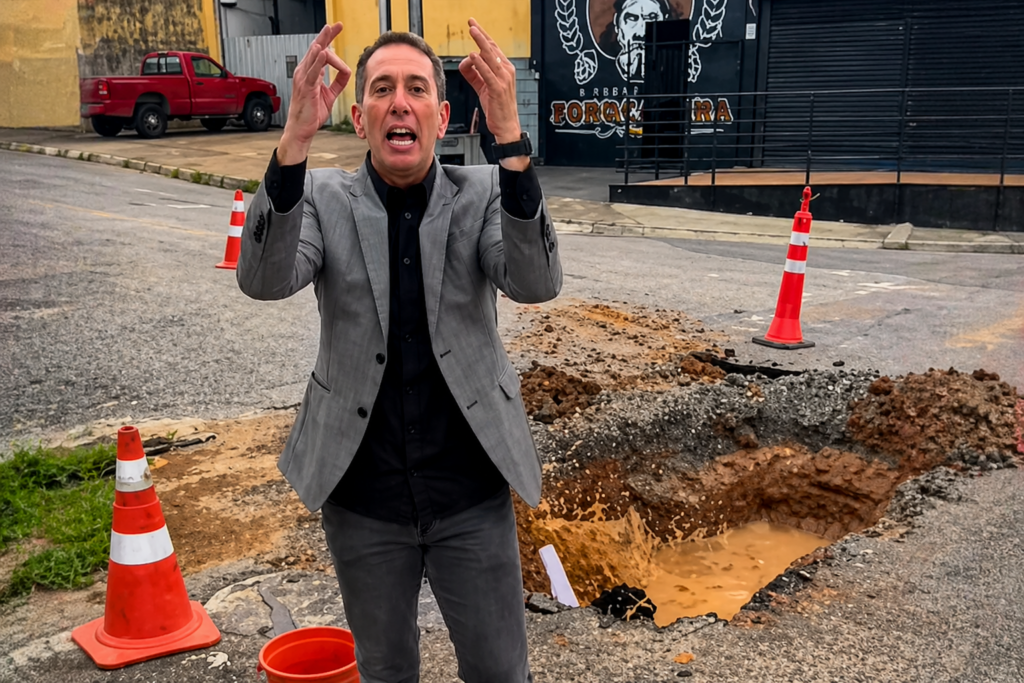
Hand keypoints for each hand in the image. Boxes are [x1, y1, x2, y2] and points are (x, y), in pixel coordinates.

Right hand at [278, 23, 351, 164]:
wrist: (302, 129)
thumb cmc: (311, 113)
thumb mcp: (329, 95)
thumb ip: (337, 83)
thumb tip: (346, 72)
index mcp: (310, 73)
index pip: (320, 51)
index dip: (328, 39)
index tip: (337, 29)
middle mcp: (304, 72)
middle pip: (316, 48)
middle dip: (327, 35)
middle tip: (336, 25)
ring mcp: (303, 78)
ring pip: (314, 56)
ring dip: (323, 42)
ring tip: (329, 31)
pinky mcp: (305, 87)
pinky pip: (312, 71)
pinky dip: (317, 60)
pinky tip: (323, 51)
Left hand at [459, 19, 523, 151]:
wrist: (506, 126)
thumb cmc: (497, 108)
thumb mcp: (484, 88)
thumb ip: (475, 75)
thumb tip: (465, 63)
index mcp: (504, 69)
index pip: (493, 48)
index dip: (483, 35)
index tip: (474, 25)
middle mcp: (506, 71)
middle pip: (492, 48)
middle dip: (481, 34)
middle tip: (471, 23)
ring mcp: (504, 80)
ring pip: (491, 57)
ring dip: (481, 42)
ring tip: (472, 32)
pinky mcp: (498, 89)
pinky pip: (488, 73)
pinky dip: (480, 63)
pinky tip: (473, 56)